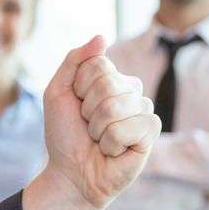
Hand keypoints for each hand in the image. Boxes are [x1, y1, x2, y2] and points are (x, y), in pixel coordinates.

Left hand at [44, 35, 159, 208]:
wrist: (71, 173)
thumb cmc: (65, 135)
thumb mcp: (58, 93)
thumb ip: (74, 61)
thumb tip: (101, 36)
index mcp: (110, 77)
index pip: (98, 62)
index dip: (78, 87)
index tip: (76, 105)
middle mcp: (130, 90)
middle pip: (108, 82)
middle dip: (87, 109)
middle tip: (88, 126)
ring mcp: (143, 110)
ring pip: (116, 106)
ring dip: (98, 129)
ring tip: (99, 139)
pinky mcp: (151, 132)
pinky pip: (130, 126)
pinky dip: (111, 143)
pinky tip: (113, 150)